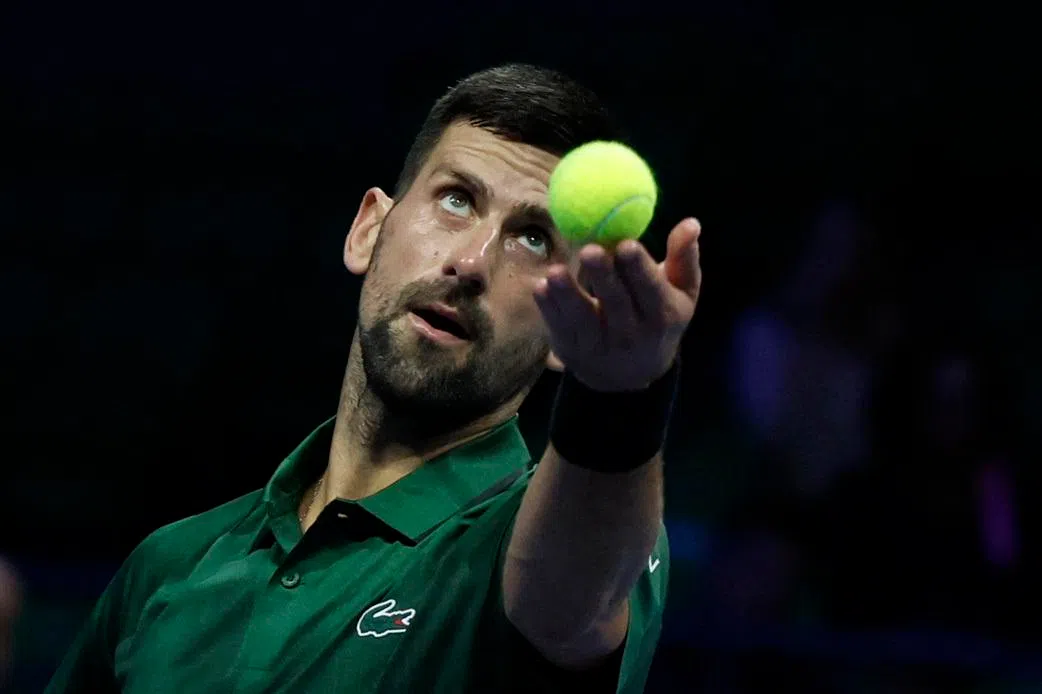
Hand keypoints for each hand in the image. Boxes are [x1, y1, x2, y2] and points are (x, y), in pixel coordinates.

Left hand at [534, 218, 701, 391]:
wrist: (632, 372)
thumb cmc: (658, 317)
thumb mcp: (681, 292)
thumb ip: (684, 257)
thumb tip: (691, 222)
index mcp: (663, 315)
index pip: (651, 291)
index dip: (639, 269)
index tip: (626, 244)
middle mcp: (633, 336)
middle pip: (616, 304)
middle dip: (603, 277)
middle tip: (590, 250)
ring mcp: (601, 346)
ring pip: (583, 320)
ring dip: (567, 296)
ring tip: (555, 272)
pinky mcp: (574, 350)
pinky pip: (559, 328)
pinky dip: (549, 309)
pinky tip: (540, 287)